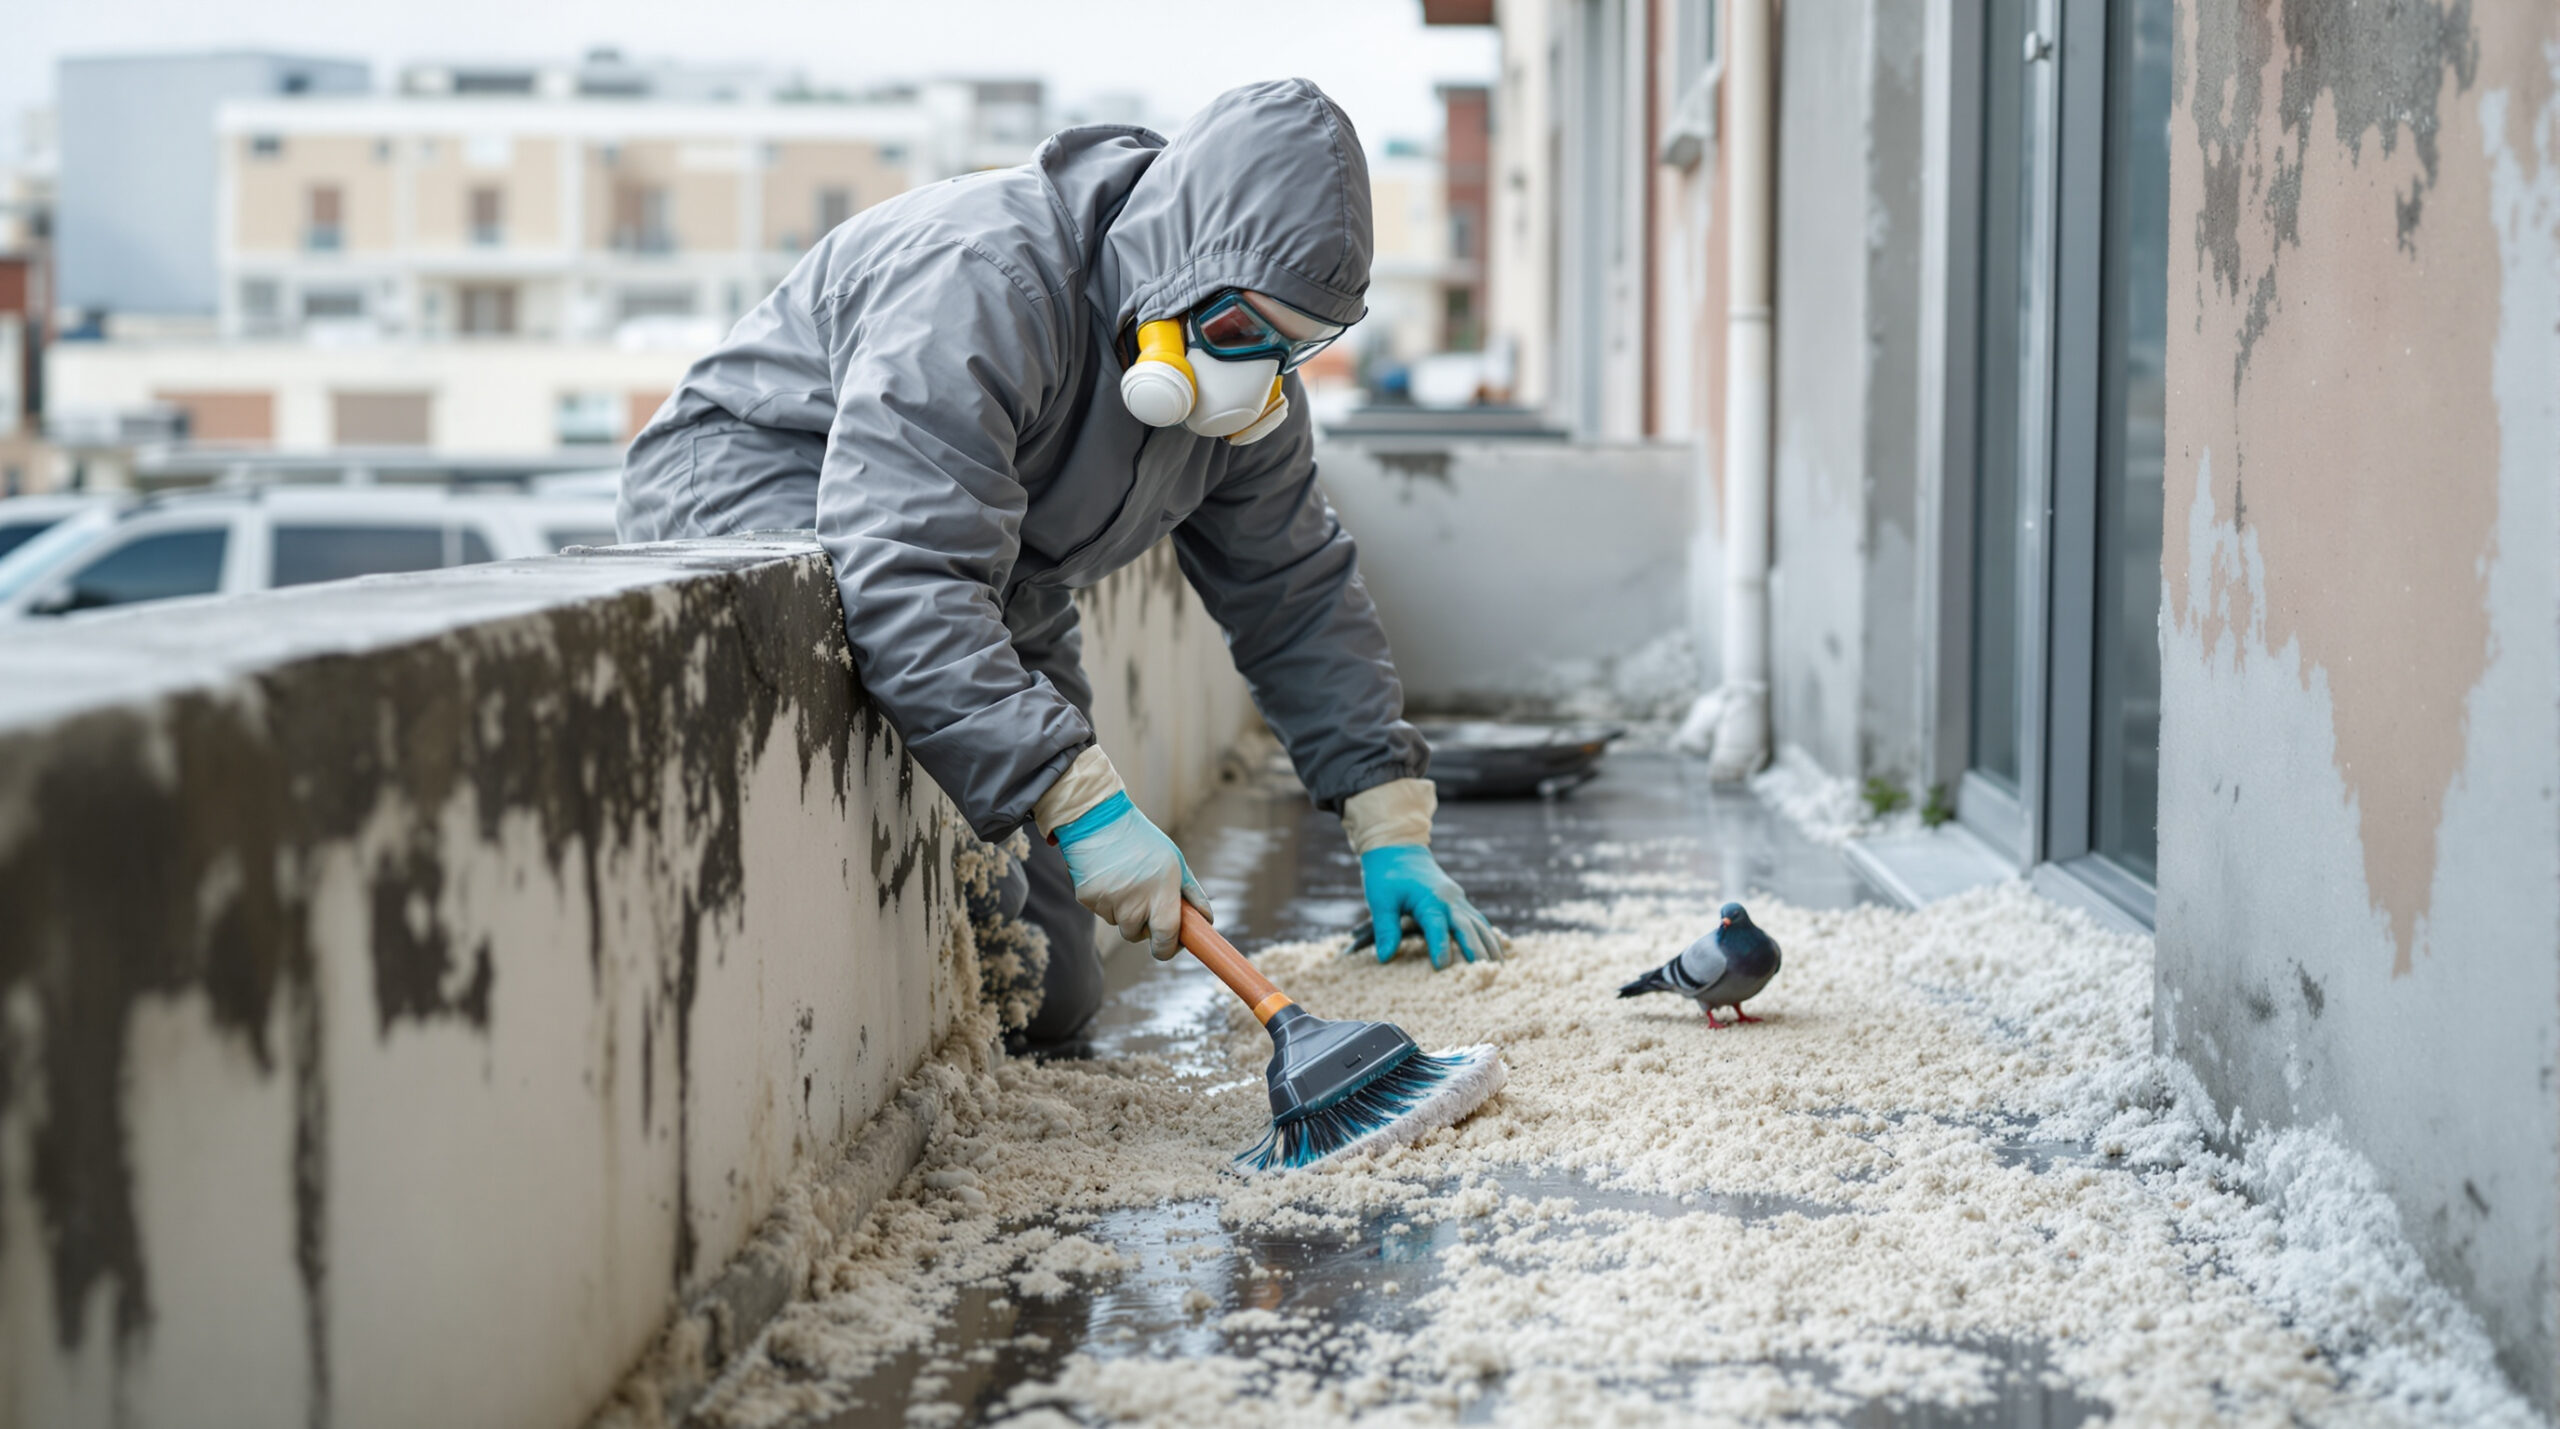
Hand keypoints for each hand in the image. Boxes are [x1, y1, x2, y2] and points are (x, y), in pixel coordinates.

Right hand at [1052, 792, 1211, 959]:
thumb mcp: (1175, 861)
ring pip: (1120, 923)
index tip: (1170, 943)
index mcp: (1161, 893)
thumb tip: (1206, 920)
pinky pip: (1102, 911)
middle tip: (1146, 897)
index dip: (1168, 947)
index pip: (1166, 939)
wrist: (1098, 819)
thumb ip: (1191, 893)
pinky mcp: (1088, 899)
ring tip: (1126, 879)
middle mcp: (1134, 902)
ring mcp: (1109, 902)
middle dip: (1144, 924)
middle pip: (1138, 935)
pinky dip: (1107, 900)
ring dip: (1125, 911)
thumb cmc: (1142, 840)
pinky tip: (1109, 876)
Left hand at [1359, 845, 1501, 968]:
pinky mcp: (1461, 903)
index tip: (1441, 967)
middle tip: (1483, 972)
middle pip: (1467, 926)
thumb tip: (1384, 957)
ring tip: (1499, 969)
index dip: (1439, 945)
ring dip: (1490, 945)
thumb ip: (1385, 929)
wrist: (1399, 850)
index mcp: (1429, 899)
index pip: (1436, 925)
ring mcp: (1458, 900)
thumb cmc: (1387, 877)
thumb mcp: (1380, 901)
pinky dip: (1490, 937)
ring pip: (1480, 924)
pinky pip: (1479, 921)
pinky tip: (1498, 954)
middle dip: (1476, 950)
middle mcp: (1449, 900)